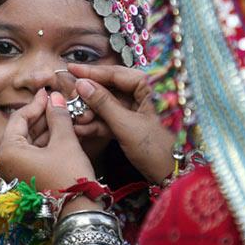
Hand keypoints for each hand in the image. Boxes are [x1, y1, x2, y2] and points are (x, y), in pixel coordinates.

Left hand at [0, 89, 96, 190]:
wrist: (78, 212)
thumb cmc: (69, 176)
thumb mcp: (65, 141)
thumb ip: (58, 116)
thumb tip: (55, 97)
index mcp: (8, 151)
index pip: (19, 118)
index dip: (36, 103)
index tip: (50, 93)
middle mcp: (5, 162)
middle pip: (22, 131)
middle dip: (42, 117)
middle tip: (58, 104)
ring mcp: (14, 173)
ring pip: (28, 143)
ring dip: (45, 130)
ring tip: (63, 117)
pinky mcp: (25, 180)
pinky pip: (32, 155)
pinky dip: (45, 144)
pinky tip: (60, 134)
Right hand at [67, 63, 175, 183]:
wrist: (174, 177)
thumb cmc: (157, 149)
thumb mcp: (126, 125)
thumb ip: (103, 103)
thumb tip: (81, 84)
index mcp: (151, 86)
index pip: (117, 73)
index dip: (92, 72)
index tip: (71, 68)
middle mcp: (147, 93)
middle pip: (112, 87)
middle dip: (90, 96)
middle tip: (70, 99)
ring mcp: (141, 109)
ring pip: (110, 104)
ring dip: (92, 112)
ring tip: (74, 118)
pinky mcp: (136, 124)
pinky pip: (114, 118)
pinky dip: (99, 123)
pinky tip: (82, 128)